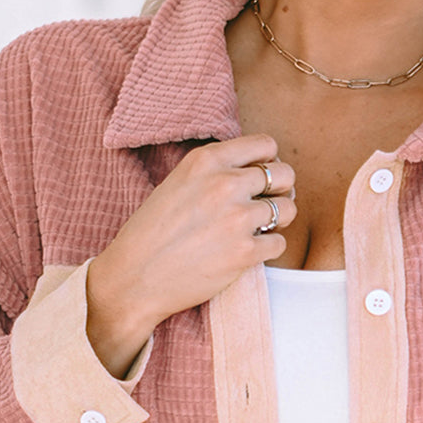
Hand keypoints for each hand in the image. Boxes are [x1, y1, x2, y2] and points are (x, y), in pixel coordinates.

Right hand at [86, 133, 296, 375]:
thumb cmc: (152, 233)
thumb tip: (258, 172)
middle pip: (283, 175)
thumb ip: (215, 172)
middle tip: (266, 206)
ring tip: (257, 230)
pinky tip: (248, 252)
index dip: (269, 162)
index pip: (265, 145)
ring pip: (288, 209)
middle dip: (281, 190)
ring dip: (278, 221)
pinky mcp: (244, 253)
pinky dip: (269, 249)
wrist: (134, 278)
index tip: (260, 180)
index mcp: (206, 160)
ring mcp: (237, 218)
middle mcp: (224, 184)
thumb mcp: (178, 183)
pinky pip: (279, 244)